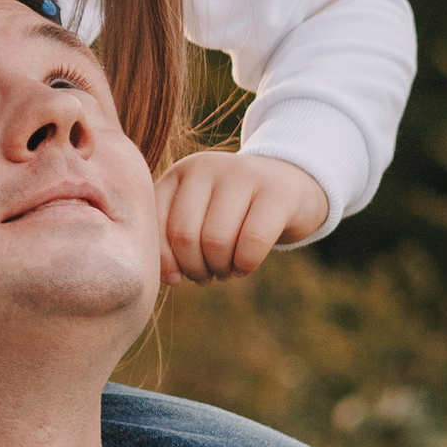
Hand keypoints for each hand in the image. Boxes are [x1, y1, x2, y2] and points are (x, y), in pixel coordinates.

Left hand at [156, 151, 328, 286]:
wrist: (291, 184)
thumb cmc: (234, 211)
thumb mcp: (198, 213)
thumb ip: (172, 237)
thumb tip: (169, 278)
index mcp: (180, 173)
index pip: (155, 222)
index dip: (164, 260)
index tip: (177, 277)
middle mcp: (207, 167)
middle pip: (185, 236)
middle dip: (194, 268)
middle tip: (205, 277)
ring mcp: (243, 175)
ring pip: (216, 240)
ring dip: (220, 269)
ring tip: (225, 271)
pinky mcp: (277, 192)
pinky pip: (252, 241)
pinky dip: (245, 265)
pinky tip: (245, 267)